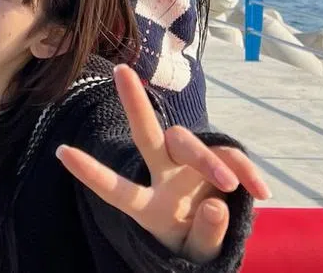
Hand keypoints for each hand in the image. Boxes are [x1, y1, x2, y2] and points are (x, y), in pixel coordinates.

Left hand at [56, 65, 270, 263]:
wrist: (221, 241)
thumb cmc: (195, 245)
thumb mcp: (196, 252)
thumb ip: (205, 235)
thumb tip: (213, 204)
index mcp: (148, 205)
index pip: (116, 189)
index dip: (90, 173)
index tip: (61, 152)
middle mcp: (164, 176)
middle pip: (147, 135)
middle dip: (134, 102)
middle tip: (121, 70)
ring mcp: (190, 165)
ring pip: (190, 144)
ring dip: (210, 162)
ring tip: (230, 187)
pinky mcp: (221, 160)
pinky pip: (232, 156)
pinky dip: (247, 172)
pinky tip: (261, 194)